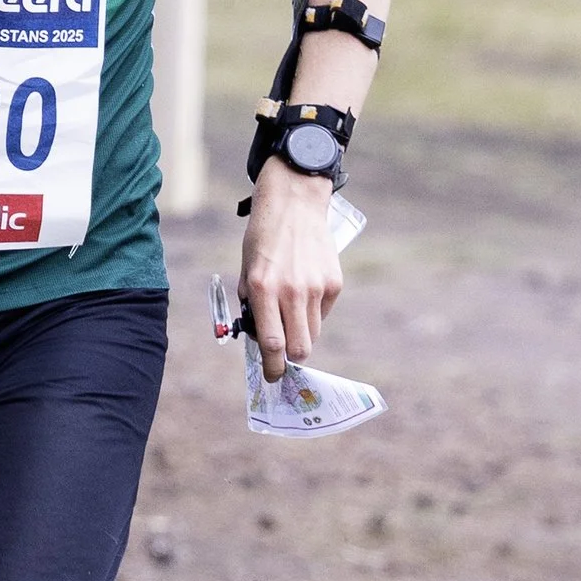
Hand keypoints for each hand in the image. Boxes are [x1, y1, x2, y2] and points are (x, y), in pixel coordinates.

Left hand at [237, 157, 344, 379]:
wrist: (294, 204)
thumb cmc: (264, 237)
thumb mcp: (246, 269)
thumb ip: (252, 302)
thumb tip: (259, 335)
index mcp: (264, 288)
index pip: (272, 344)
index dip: (272, 367)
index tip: (272, 376)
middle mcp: (291, 291)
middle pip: (300, 348)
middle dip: (291, 360)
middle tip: (283, 359)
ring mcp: (316, 288)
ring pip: (313, 333)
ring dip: (301, 335)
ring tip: (291, 318)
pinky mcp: (333, 283)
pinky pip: (323, 313)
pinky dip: (313, 313)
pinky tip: (304, 294)